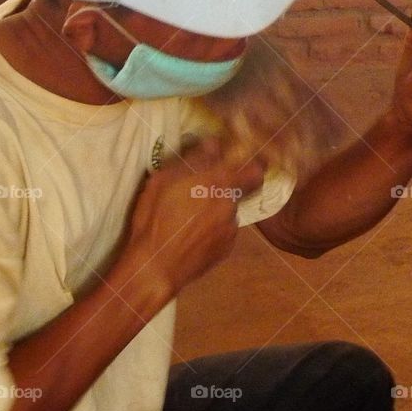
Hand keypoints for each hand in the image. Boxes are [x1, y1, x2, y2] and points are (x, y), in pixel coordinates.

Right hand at [123, 138, 263, 295]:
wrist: (156, 267)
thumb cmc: (155, 219)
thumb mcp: (164, 180)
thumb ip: (194, 160)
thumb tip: (215, 143)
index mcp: (218, 184)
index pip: (256, 170)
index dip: (252, 166)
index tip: (242, 164)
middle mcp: (231, 205)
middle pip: (240, 191)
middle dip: (226, 188)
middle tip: (204, 191)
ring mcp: (231, 230)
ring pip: (230, 212)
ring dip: (216, 211)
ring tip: (189, 218)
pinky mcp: (226, 250)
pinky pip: (224, 232)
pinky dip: (213, 230)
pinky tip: (191, 235)